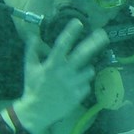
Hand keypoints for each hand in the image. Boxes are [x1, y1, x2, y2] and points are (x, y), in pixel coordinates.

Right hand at [13, 19, 106, 133]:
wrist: (37, 112)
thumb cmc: (33, 88)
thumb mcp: (29, 68)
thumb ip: (32, 51)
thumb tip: (33, 35)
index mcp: (51, 65)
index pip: (62, 45)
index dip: (71, 32)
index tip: (78, 22)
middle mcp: (64, 73)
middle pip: (83, 54)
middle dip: (94, 43)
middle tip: (104, 34)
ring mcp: (72, 84)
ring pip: (89, 70)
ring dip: (86, 69)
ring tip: (77, 73)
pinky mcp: (78, 95)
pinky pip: (87, 85)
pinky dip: (83, 84)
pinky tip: (74, 87)